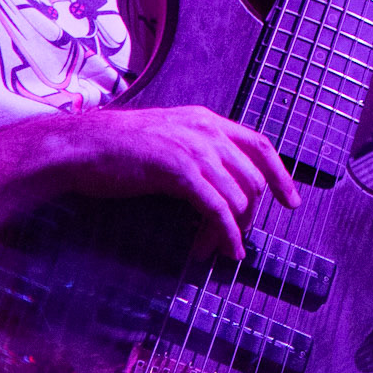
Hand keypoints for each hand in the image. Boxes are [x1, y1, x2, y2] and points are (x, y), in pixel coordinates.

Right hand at [24, 105, 298, 262]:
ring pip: (239, 197)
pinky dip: (225, 235)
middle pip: (254, 177)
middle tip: (235, 239)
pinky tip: (220, 252)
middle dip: (252, 215)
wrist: (82, 147)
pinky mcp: (179, 171)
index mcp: (205, 120)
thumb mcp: (166, 138)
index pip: (260, 144)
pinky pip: (218, 210)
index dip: (281, 174)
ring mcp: (193, 149)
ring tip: (215, 249)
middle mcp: (206, 130)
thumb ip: (194, 150)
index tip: (291, 202)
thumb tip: (219, 181)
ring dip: (233, 231)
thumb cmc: (116, 149)